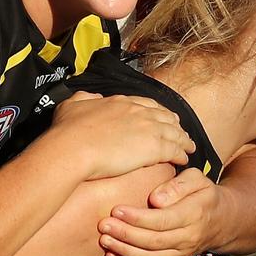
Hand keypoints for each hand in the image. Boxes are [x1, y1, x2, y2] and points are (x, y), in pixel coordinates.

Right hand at [48, 92, 194, 180]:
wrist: (73, 148)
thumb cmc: (68, 130)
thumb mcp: (70, 105)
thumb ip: (84, 98)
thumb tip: (92, 97)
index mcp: (120, 102)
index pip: (146, 104)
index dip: (155, 111)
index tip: (161, 117)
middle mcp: (138, 112)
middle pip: (164, 116)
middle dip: (174, 123)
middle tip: (180, 130)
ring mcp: (147, 129)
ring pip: (174, 132)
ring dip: (183, 139)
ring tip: (188, 146)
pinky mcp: (153, 148)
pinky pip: (174, 149)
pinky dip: (181, 153)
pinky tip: (183, 158)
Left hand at [97, 167, 229, 255]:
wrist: (221, 220)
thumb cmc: (202, 193)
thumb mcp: (197, 179)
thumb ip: (178, 185)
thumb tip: (156, 199)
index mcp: (194, 214)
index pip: (164, 220)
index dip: (138, 217)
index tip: (117, 209)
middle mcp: (188, 237)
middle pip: (154, 241)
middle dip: (126, 234)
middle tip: (104, 224)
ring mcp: (180, 253)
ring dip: (124, 251)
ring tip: (104, 239)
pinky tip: (110, 254)